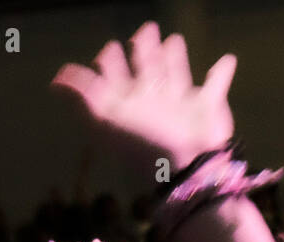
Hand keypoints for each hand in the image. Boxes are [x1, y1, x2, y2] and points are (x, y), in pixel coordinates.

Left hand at [53, 21, 235, 171]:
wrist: (184, 169)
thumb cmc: (144, 146)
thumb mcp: (106, 118)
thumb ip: (84, 95)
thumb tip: (56, 79)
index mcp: (128, 103)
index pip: (115, 77)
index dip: (110, 63)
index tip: (108, 50)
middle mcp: (152, 102)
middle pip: (146, 70)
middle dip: (143, 51)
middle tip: (143, 31)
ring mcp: (180, 104)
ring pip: (175, 73)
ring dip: (174, 57)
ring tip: (173, 39)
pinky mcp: (208, 107)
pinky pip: (216, 86)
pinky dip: (221, 75)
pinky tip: (226, 61)